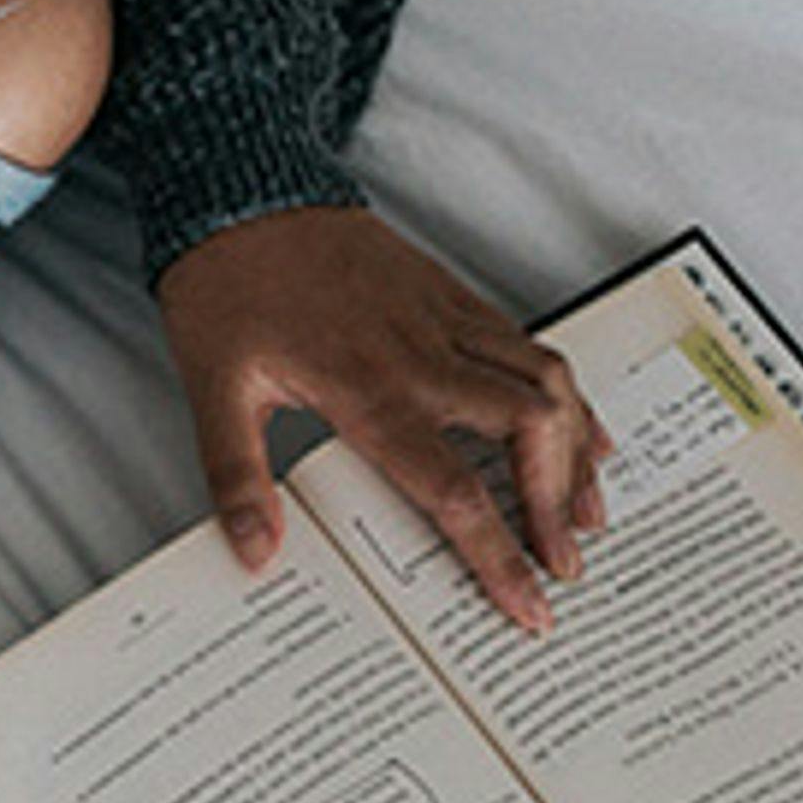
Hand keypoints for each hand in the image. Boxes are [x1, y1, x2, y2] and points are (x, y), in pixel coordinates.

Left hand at [158, 204, 609, 632]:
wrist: (243, 197)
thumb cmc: (227, 290)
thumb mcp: (213, 391)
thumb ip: (237, 478)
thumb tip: (256, 553)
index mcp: (369, 390)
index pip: (453, 489)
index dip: (498, 555)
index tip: (529, 605)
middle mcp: (424, 355)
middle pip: (530, 431)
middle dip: (557, 504)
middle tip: (566, 565)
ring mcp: (447, 320)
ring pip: (548, 383)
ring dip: (576, 452)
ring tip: (589, 511)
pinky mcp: (454, 295)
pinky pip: (530, 346)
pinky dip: (566, 395)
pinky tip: (578, 427)